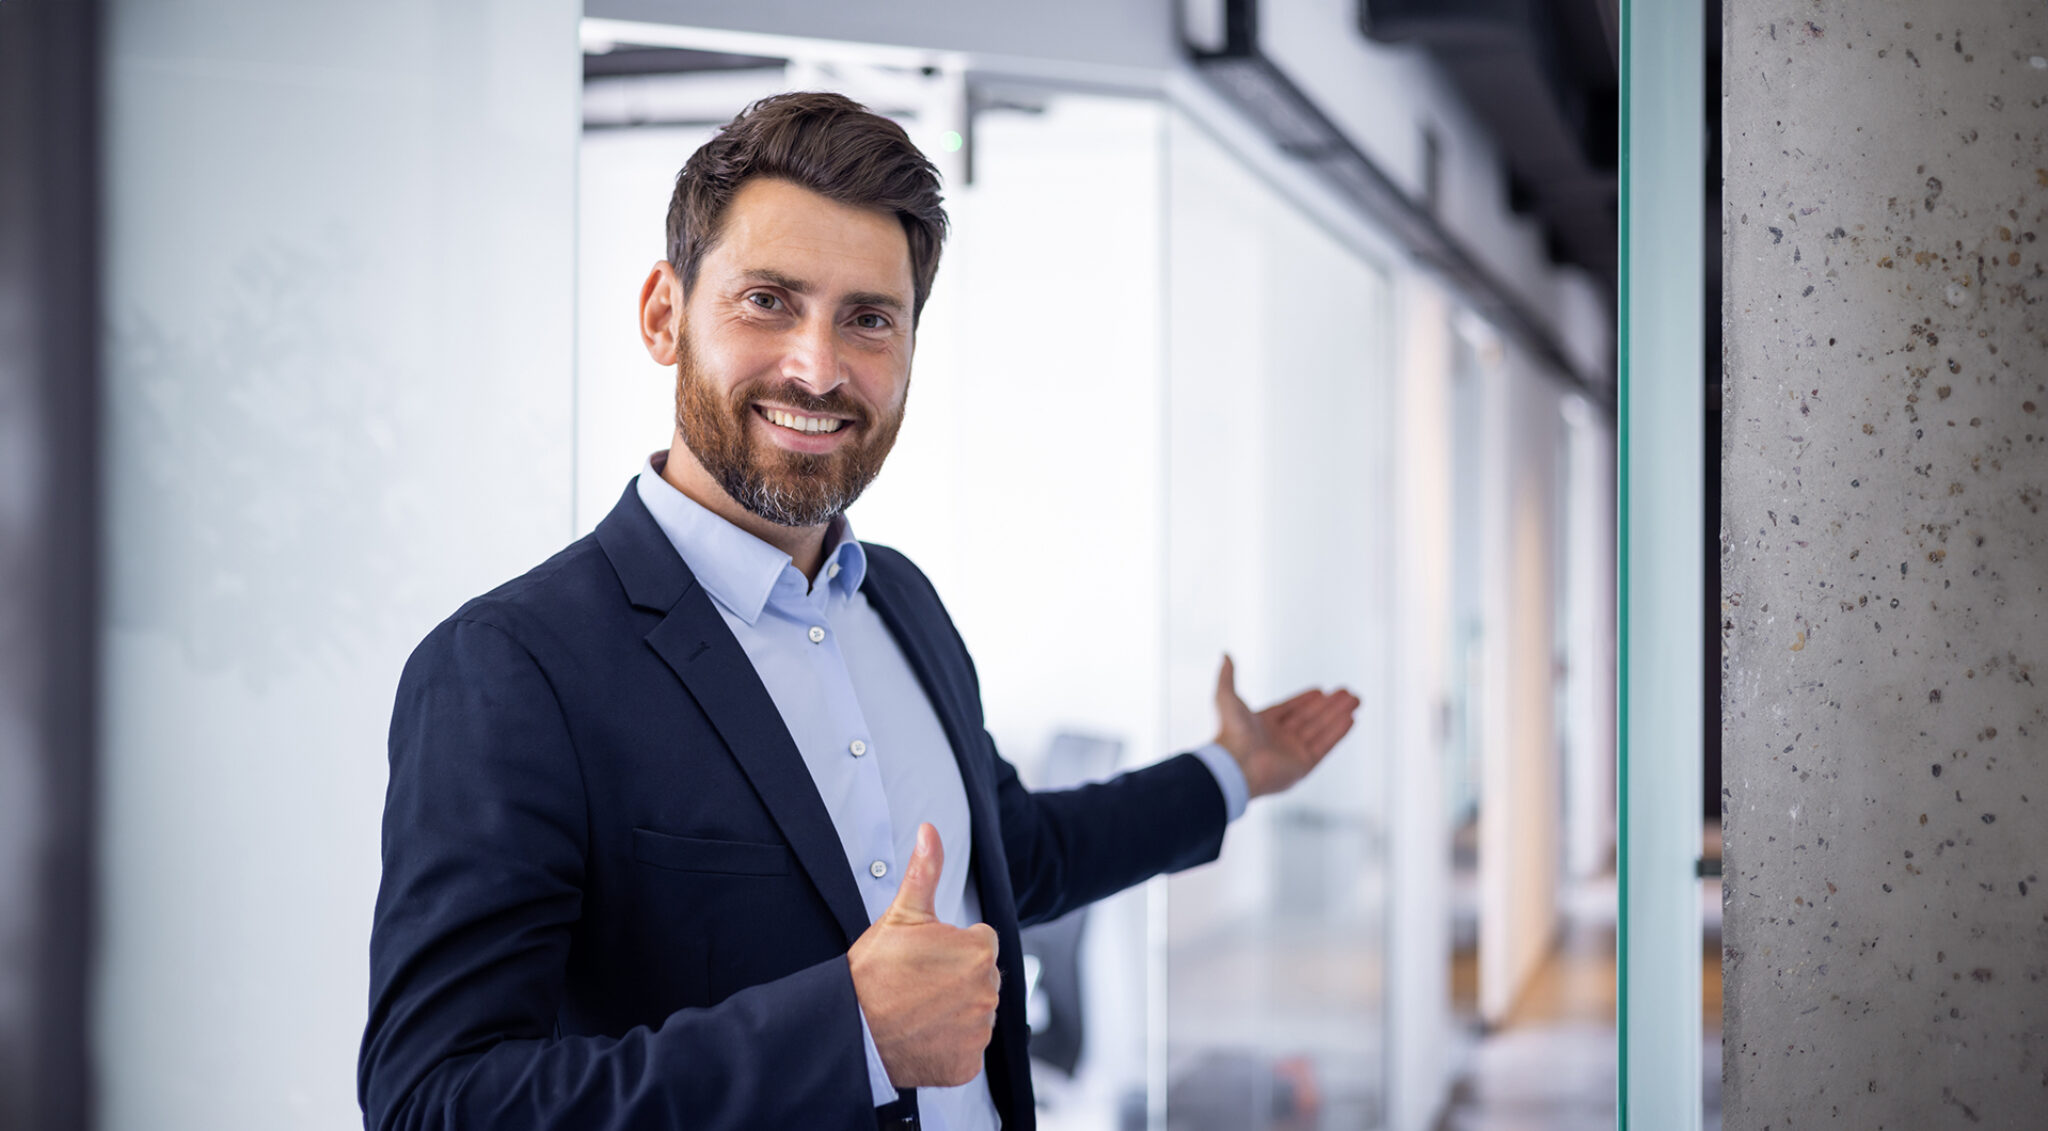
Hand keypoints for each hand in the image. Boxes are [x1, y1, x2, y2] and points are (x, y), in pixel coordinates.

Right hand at [847, 823, 999, 1088]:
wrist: (851, 1028)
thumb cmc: (873, 973)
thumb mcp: (901, 915)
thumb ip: (925, 872)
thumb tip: (930, 832)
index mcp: (978, 953)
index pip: (981, 943)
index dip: (952, 948)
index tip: (926, 958)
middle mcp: (987, 993)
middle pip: (981, 979)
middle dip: (957, 979)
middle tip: (919, 984)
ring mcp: (979, 1031)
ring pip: (976, 1014)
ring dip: (956, 1012)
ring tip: (918, 1009)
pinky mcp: (967, 1064)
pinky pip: (967, 1050)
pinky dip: (950, 1046)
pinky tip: (923, 1035)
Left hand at [1212, 653, 1359, 798]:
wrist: (1235, 765)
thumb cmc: (1229, 732)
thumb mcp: (1225, 697)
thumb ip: (1227, 677)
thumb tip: (1225, 655)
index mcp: (1262, 725)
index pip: (1290, 709)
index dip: (1305, 700)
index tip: (1320, 690)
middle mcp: (1279, 740)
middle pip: (1310, 718)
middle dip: (1329, 705)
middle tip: (1347, 692)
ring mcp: (1292, 753)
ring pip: (1321, 729)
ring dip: (1338, 714)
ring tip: (1355, 700)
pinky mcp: (1304, 765)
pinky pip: (1325, 745)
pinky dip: (1338, 731)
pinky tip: (1351, 718)